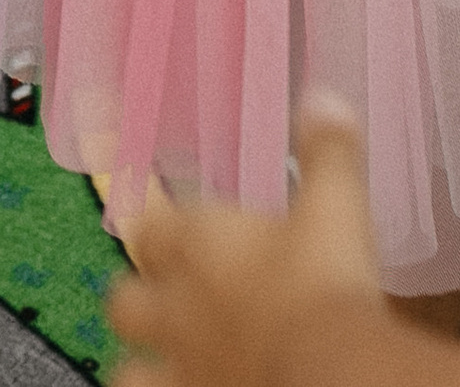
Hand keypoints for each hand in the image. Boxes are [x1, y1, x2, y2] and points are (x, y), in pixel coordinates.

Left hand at [110, 101, 397, 386]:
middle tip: (165, 301)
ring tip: (165, 368)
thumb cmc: (325, 287)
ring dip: (142, 365)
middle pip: (123, 299)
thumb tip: (322, 100)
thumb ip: (326, 151)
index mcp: (198, 242)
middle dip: (138, 298)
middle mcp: (175, 306)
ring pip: (127, 368)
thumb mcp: (336, 205)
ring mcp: (177, 368)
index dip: (156, 224)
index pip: (149, 222)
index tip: (166, 222)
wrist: (329, 373)